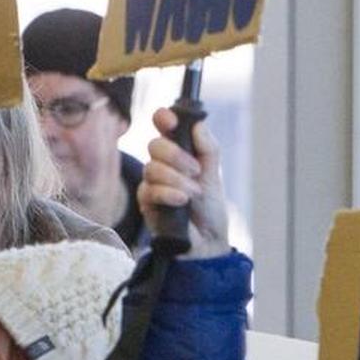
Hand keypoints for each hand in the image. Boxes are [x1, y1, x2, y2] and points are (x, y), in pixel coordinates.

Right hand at [137, 107, 229, 258]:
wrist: (207, 242)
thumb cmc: (209, 208)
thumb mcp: (213, 175)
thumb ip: (208, 149)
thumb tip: (198, 124)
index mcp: (179, 151)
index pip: (163, 127)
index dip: (163, 118)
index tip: (170, 120)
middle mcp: (162, 164)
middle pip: (154, 145)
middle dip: (175, 155)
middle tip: (194, 170)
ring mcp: (152, 183)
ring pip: (152, 168)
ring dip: (176, 180)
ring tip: (193, 193)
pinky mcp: (146, 202)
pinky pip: (150, 189)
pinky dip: (168, 193)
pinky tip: (181, 201)